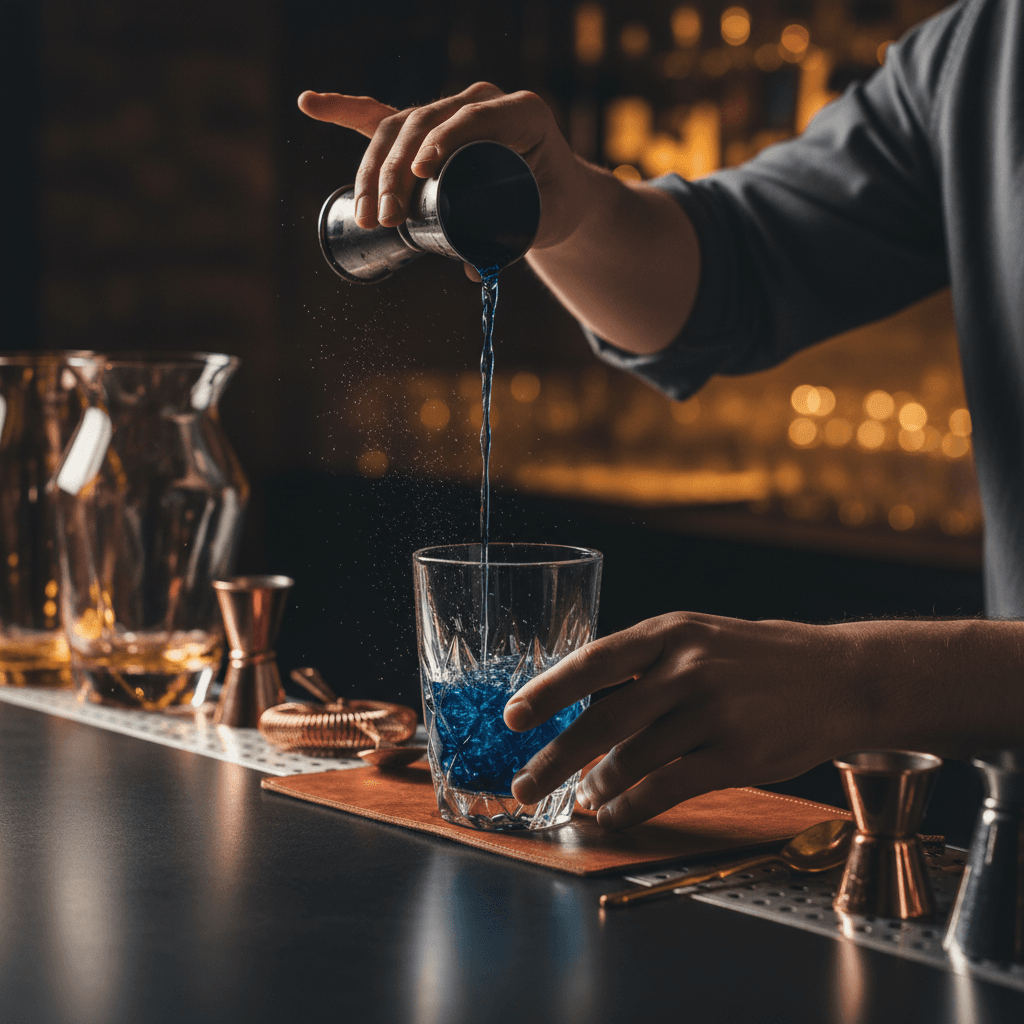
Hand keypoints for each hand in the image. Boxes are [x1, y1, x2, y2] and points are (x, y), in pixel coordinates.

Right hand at [297, 83, 592, 268]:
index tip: (420, 173)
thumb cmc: (555, 206)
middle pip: (424, 123)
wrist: (558, 193)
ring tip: (365, 215)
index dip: (443, 140)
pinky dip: (344, 110)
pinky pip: (381, 117)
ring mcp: (450, 111)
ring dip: (372, 169)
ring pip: (398, 128)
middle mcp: (483, 101)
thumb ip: (517, 245)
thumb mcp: (546, 223)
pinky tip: (309, 104)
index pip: (472, 118)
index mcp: (520, 113)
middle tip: (385, 218)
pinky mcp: (427, 130)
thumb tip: (474, 269)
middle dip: (395, 171)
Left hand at [503, 612, 868, 829]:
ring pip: (633, 760)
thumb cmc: (753, 658)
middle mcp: (688, 668)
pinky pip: (667, 789)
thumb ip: (642, 666)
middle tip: (523, 784)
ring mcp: (715, 712)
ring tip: (580, 799)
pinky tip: (615, 814)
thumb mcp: (697, 638)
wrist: (838, 676)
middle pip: (604, 720)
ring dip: (596, 787)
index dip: (548, 690)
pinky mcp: (739, 755)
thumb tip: (578, 708)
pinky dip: (632, 807)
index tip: (513, 718)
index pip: (594, 660)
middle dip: (555, 758)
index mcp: (670, 632)